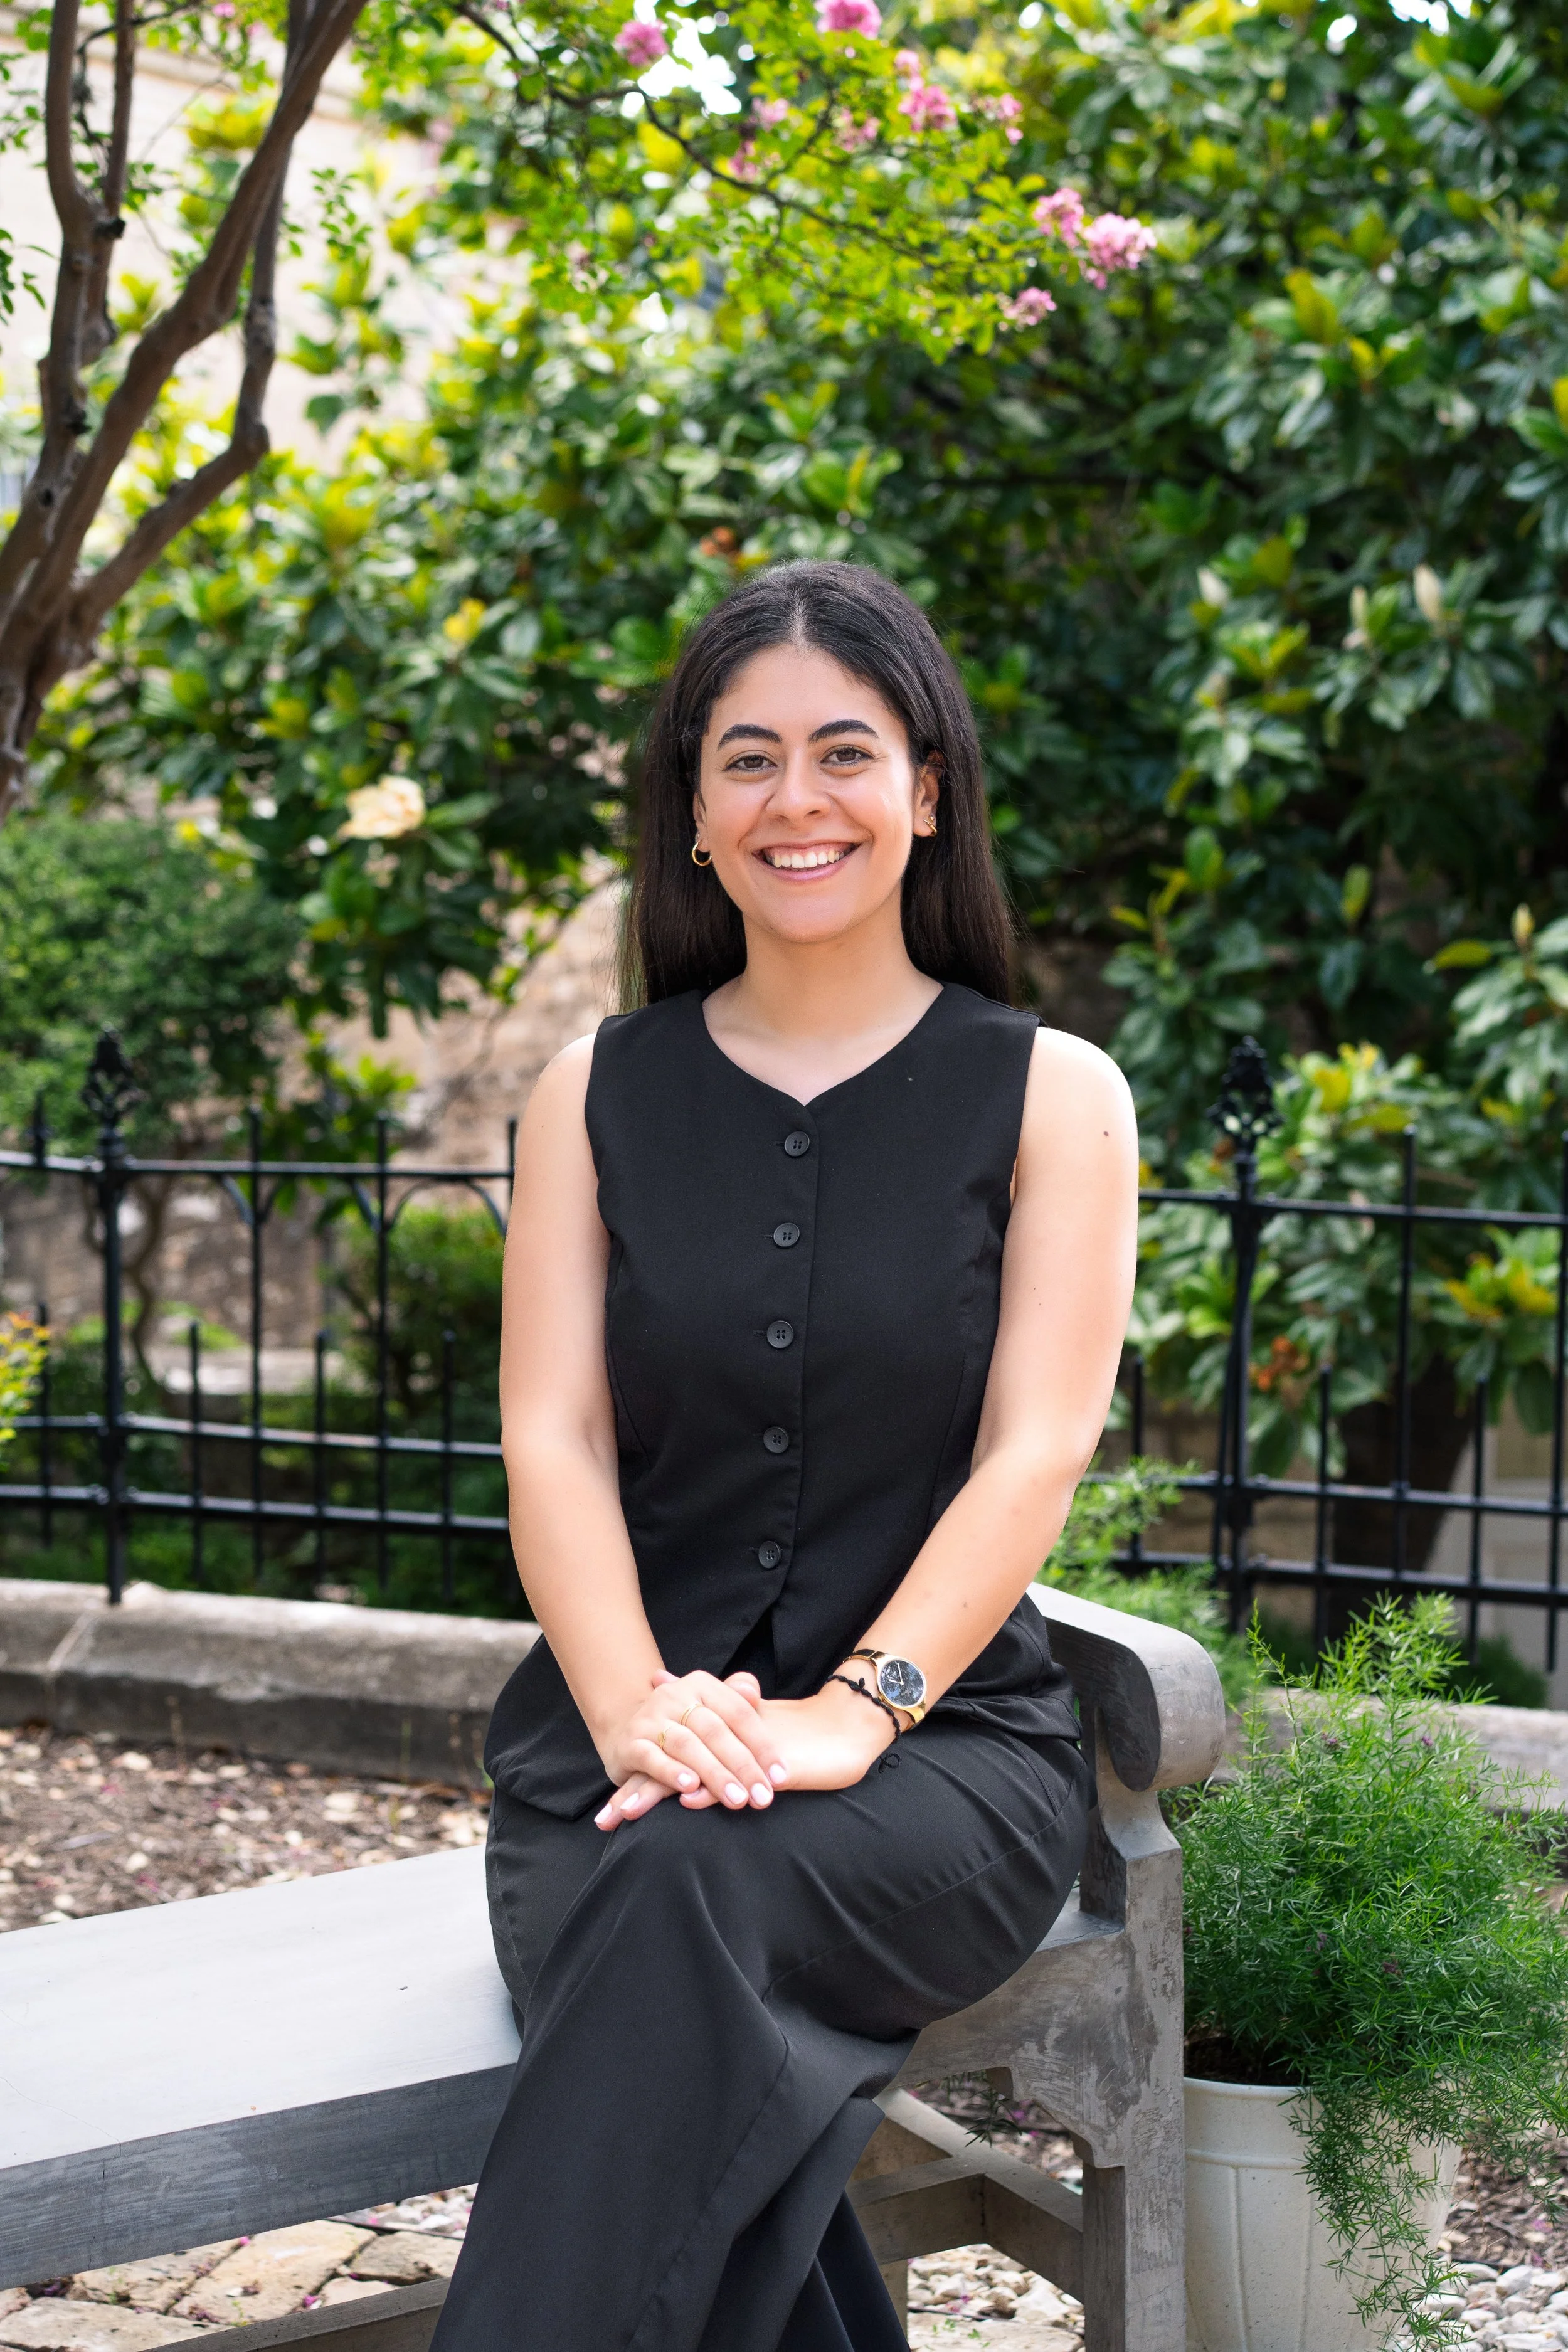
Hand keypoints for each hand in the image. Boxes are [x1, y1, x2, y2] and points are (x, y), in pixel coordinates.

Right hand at [593, 1669, 788, 1831]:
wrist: (626, 1729)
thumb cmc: (684, 1724)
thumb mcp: (710, 1709)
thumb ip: (735, 1700)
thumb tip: (752, 1691)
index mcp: (701, 1685)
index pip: (738, 1713)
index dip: (762, 1745)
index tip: (781, 1777)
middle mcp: (674, 1695)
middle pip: (715, 1731)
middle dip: (743, 1766)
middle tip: (763, 1797)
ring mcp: (650, 1718)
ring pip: (687, 1746)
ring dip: (714, 1774)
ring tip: (737, 1799)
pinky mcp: (631, 1743)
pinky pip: (652, 1757)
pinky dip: (672, 1772)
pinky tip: (691, 1788)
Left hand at [596, 1673, 894, 1830]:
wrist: (845, 1728)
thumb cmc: (797, 1734)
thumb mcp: (751, 1727)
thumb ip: (712, 1721)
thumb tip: (664, 1686)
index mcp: (717, 1734)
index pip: (670, 1755)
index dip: (639, 1777)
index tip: (610, 1811)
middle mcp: (724, 1739)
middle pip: (671, 1764)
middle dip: (637, 1792)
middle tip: (606, 1819)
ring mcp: (743, 1751)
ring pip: (694, 1772)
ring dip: (660, 1792)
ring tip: (629, 1812)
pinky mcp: (766, 1762)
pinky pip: (732, 1777)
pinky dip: (709, 1788)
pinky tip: (687, 1799)